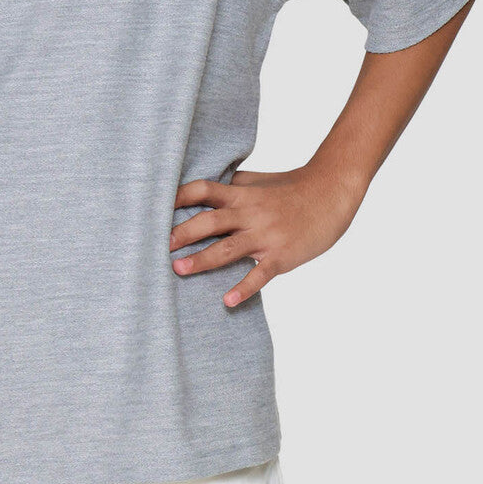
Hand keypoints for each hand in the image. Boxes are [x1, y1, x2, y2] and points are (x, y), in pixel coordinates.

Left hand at [169, 164, 362, 307]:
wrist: (330, 193)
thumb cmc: (291, 187)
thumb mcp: (257, 181)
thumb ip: (231, 187)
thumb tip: (200, 191)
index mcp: (241, 193)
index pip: (202, 190)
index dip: (177, 196)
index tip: (152, 206)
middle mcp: (249, 213)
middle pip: (209, 220)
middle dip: (181, 233)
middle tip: (154, 246)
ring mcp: (265, 235)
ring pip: (227, 248)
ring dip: (201, 260)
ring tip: (177, 271)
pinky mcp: (281, 255)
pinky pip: (259, 274)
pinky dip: (243, 288)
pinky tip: (227, 301)